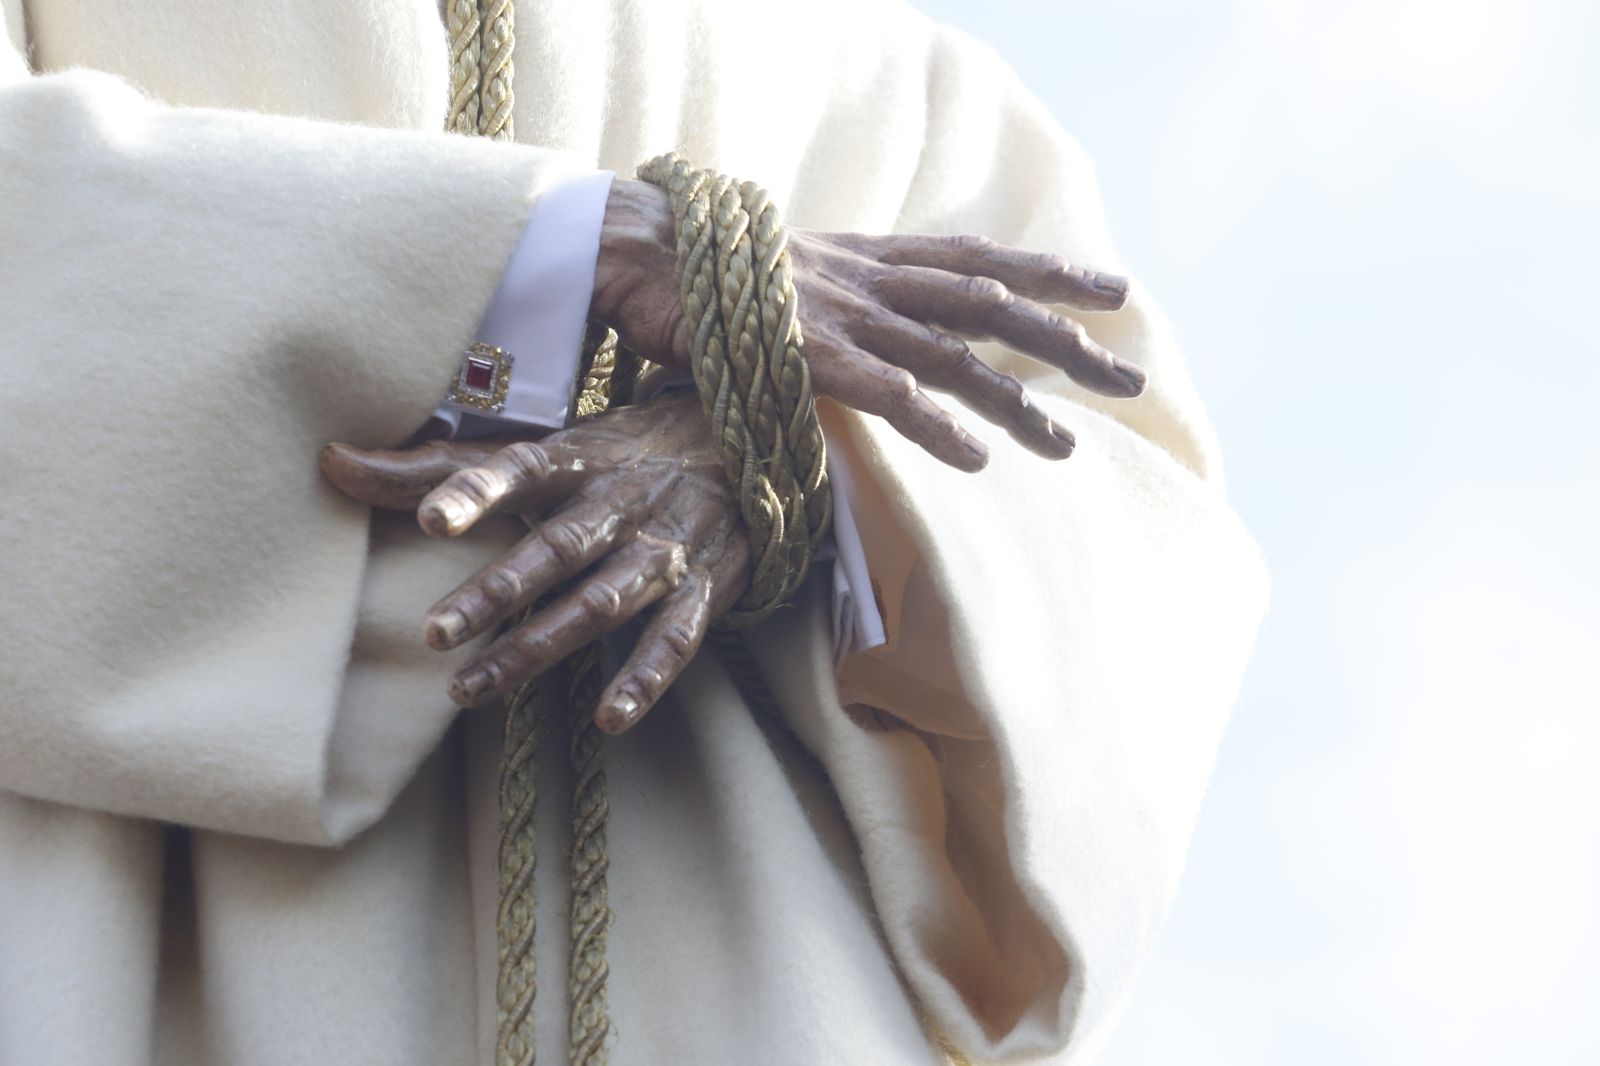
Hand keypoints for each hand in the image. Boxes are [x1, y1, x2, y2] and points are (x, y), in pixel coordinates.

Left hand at [320, 392, 748, 733]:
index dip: (477, 492)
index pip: (521, 469)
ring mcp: (665, 547)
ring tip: (471, 689)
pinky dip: (646, 677)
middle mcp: (622, 500)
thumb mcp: (541, 452)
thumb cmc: (616, 456)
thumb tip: (329, 462)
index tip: (431, 521)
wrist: (745, 447)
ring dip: (542, 645)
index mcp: (578, 458)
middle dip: (498, 592)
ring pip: (603, 600)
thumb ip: (438, 468)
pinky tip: (608, 717)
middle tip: (434, 636)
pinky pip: (676, 638)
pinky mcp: (704, 588)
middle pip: (557, 547)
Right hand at [593, 178, 1143, 472]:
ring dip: (1014, 402)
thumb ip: (843, 296)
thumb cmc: (707, 274)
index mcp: (870, 258)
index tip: (1113, 290)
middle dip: (1066, 342)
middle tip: (1130, 377)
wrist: (637, 250)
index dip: (1051, 273)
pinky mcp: (806, 355)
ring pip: (952, 356)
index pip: (981, 261)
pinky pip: (884, 392)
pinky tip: (976, 460)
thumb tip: (874, 333)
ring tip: (1067, 447)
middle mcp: (872, 280)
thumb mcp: (794, 274)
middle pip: (992, 307)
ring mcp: (844, 315)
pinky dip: (934, 424)